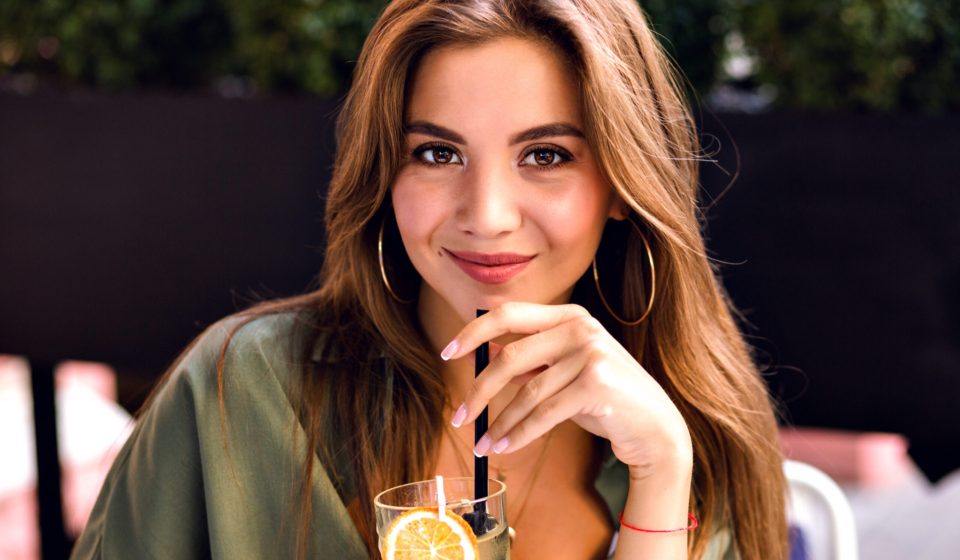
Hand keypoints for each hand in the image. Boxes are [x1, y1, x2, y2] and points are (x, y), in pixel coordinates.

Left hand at [442, 302, 691, 477]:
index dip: (473, 332)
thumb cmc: (605, 401)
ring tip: (482, 444)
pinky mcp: (597, 384)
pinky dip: (520, 433)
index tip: (448, 352)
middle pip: (510, 357)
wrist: (655, 429)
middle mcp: (581, 327)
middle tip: (460, 417)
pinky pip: (544, 413)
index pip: (509, 314)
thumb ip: (534, 359)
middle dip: (479, 390)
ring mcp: (592, 353)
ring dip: (499, 422)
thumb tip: (488, 351)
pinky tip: (505, 447)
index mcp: (570, 316)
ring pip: (526, 392)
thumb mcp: (567, 371)